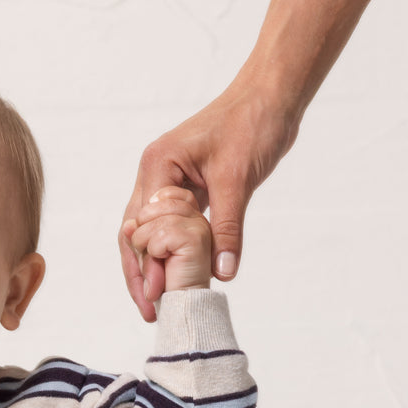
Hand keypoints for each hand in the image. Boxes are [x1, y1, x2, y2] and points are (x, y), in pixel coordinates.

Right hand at [120, 84, 296, 318]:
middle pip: (135, 233)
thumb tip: (222, 273)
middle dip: (140, 274)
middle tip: (150, 311)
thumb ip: (227, 229)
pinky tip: (175, 277)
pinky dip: (172, 252)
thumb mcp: (238, 180)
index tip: (156, 296)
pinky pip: (171, 227)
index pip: (142, 225)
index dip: (146, 264)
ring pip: (150, 233)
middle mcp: (155, 173)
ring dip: (152, 266)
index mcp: (158, 165)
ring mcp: (168, 180)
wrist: (272, 96)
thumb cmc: (253, 123)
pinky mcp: (186, 188)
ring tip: (157, 303)